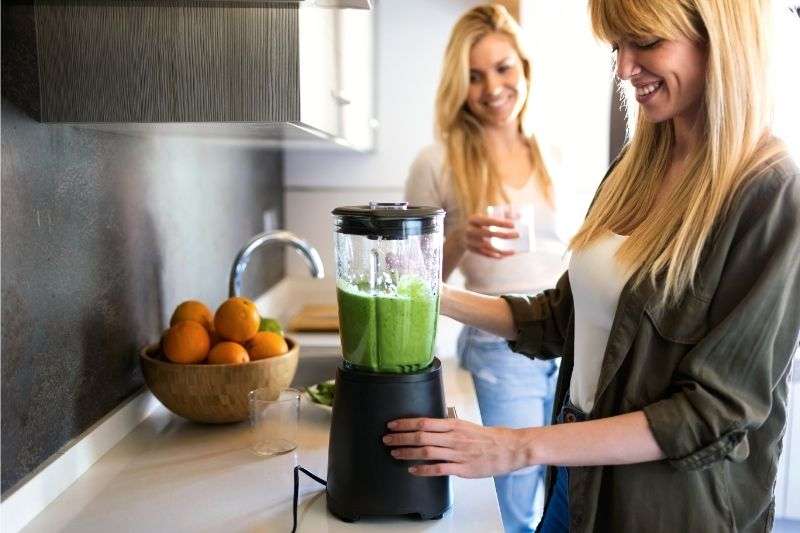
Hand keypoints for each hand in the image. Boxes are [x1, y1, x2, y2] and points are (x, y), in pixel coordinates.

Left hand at [382, 417, 527, 477]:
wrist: (507, 448)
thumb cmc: (486, 437)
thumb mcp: (465, 425)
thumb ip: (447, 427)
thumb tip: (428, 426)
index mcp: (453, 425)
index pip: (424, 422)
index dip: (406, 423)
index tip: (392, 424)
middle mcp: (453, 437)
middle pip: (421, 436)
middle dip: (401, 437)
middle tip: (387, 439)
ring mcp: (457, 453)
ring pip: (427, 452)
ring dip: (407, 452)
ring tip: (394, 453)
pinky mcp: (462, 468)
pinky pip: (439, 469)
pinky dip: (423, 469)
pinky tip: (413, 470)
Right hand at [462, 214, 517, 258]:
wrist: (461, 234)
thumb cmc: (480, 224)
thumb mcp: (486, 217)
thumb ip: (502, 215)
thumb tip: (520, 215)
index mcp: (473, 219)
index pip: (488, 221)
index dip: (501, 223)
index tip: (513, 225)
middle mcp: (470, 230)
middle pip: (489, 234)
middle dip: (504, 235)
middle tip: (517, 235)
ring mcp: (469, 241)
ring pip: (487, 246)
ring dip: (500, 249)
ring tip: (513, 251)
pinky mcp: (471, 250)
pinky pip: (484, 254)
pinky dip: (493, 255)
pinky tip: (503, 256)